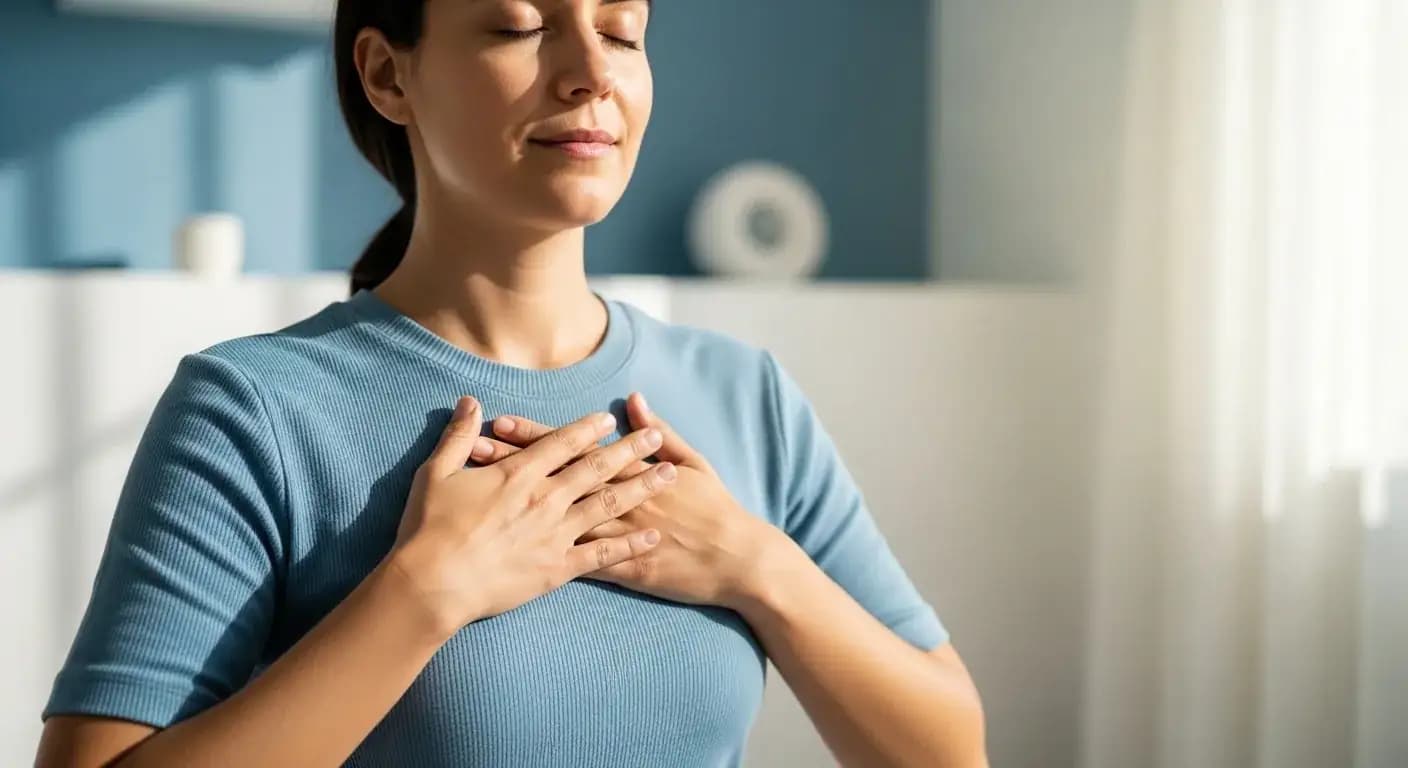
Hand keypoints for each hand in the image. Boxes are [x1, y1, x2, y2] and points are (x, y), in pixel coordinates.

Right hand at [382, 397, 678, 635]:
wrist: (432, 584)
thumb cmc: (428, 529)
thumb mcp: (436, 474)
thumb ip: (458, 436)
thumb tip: (471, 402)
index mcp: (518, 474)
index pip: (561, 443)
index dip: (588, 428)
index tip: (611, 418)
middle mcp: (545, 499)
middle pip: (595, 468)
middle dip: (628, 450)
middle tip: (655, 436)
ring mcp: (555, 533)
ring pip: (608, 505)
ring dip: (640, 488)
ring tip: (668, 475)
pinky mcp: (557, 567)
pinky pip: (602, 554)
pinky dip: (630, 545)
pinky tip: (653, 537)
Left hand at [478, 392, 786, 611]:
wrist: (739, 559)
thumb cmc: (717, 508)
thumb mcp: (694, 461)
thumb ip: (661, 432)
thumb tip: (633, 400)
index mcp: (635, 471)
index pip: (574, 448)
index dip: (535, 436)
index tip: (500, 423)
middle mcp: (623, 500)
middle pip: (557, 479)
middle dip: (514, 465)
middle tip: (473, 453)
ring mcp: (622, 535)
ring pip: (560, 518)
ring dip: (521, 508)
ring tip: (480, 500)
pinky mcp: (627, 569)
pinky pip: (584, 562)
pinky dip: (550, 556)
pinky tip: (515, 555)